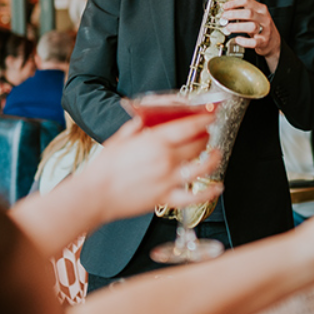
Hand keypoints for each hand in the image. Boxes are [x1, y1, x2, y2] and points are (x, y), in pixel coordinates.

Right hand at [82, 115, 221, 223]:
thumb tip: (145, 119)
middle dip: (206, 136)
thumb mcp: (119, 139)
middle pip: (197, 144)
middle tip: (207, 133)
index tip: (211, 114)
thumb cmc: (104, 168)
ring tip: (216, 153)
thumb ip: (136, 127)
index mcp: (155, 141)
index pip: (189, 126)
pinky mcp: (166, 198)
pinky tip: (218, 187)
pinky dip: (209, 193)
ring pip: (201, 167)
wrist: (95, 194)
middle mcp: (166, 159)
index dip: (204, 119)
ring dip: (213, 159)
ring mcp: (168, 180)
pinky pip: (194, 197)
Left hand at [222, 0, 280, 67]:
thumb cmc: (262, 27)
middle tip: (224, 17)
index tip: (225, 7)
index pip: (247, 1)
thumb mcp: (256, 16)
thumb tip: (228, 10)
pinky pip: (253, 42)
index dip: (234, 3)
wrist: (274, 42)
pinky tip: (237, 39)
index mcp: (261, 9)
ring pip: (252, 26)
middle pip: (249, 13)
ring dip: (237, 26)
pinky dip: (244, 41)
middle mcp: (264, 18)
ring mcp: (265, 30)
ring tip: (228, 28)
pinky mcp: (263, 42)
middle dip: (233, 14)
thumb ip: (244, 12)